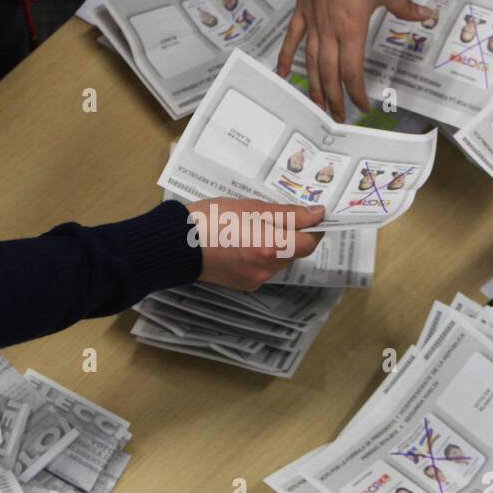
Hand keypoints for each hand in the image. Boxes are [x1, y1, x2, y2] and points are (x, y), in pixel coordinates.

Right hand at [187, 199, 323, 290]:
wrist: (175, 244)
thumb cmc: (212, 218)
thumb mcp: (252, 207)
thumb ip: (288, 214)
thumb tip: (317, 214)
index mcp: (271, 247)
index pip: (310, 242)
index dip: (313, 227)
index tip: (309, 214)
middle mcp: (267, 269)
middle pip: (294, 252)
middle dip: (291, 235)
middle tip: (272, 216)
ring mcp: (255, 280)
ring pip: (279, 261)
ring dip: (275, 245)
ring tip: (252, 227)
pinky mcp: (243, 285)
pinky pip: (263, 269)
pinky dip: (261, 256)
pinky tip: (242, 242)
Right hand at [278, 0, 436, 120]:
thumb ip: (405, 8)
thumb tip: (427, 17)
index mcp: (352, 28)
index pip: (352, 70)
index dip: (357, 92)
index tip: (363, 105)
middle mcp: (330, 31)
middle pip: (330, 74)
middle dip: (335, 99)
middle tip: (340, 117)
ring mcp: (313, 22)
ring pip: (311, 62)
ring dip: (314, 86)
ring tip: (317, 106)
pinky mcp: (301, 12)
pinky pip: (292, 39)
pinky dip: (286, 58)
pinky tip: (283, 74)